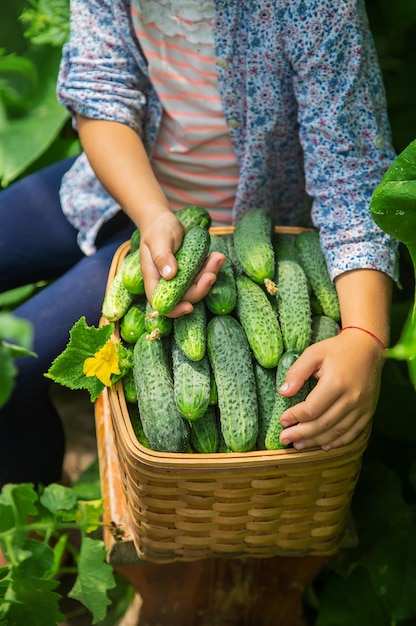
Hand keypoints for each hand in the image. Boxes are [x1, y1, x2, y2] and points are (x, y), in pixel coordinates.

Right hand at [139, 211, 224, 316]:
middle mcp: (168, 282)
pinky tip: (217, 256)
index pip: (162, 303)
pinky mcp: (192, 270)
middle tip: (212, 274)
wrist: (165, 220)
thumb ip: (162, 256)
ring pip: (198, 285)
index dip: (175, 309)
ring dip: (210, 274)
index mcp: (154, 279)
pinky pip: (203, 274)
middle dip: (201, 287)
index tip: (190, 307)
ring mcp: (181, 277)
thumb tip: (170, 274)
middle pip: (186, 296)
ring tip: (218, 257)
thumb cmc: (157, 229)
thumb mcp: (158, 240)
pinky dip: (212, 267)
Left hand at [277, 331, 384, 449]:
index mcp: (336, 382)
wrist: (368, 346)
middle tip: (285, 439)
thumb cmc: (337, 349)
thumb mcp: (313, 353)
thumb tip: (283, 393)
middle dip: (301, 434)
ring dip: (316, 441)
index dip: (295, 417)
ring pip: (337, 432)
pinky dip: (337, 442)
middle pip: (323, 423)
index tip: (282, 421)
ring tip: (299, 445)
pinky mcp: (369, 411)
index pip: (312, 408)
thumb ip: (297, 372)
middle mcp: (352, 397)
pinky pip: (353, 433)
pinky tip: (323, 446)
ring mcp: (362, 406)